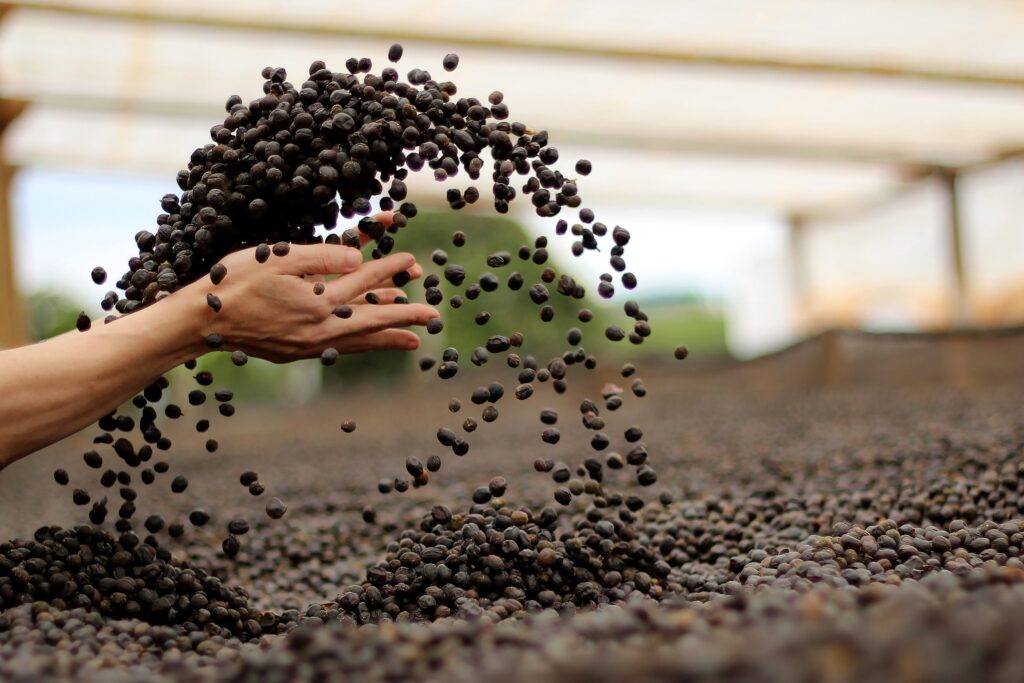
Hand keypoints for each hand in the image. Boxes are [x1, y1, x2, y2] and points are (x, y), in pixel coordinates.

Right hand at [195, 213, 437, 362]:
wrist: (200, 322)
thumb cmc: (235, 282)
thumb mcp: (279, 257)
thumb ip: (323, 257)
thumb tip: (360, 258)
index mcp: (317, 301)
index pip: (362, 280)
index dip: (388, 269)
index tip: (411, 262)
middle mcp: (319, 328)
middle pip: (371, 317)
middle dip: (404, 315)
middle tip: (434, 316)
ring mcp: (309, 344)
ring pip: (358, 339)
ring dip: (387, 338)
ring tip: (414, 340)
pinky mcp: (298, 352)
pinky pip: (339, 348)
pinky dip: (360, 345)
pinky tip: (368, 343)